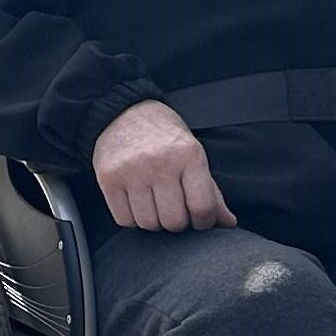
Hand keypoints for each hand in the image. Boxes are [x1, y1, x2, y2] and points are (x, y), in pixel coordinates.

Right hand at [90, 99, 236, 234]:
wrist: (123, 112)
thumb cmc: (164, 137)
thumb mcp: (193, 155)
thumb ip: (210, 191)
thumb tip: (228, 223)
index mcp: (189, 155)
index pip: (202, 208)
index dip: (203, 222)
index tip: (198, 218)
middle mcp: (160, 162)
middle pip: (174, 221)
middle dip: (177, 222)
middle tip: (174, 209)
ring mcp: (131, 171)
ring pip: (148, 224)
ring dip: (154, 221)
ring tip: (154, 204)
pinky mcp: (108, 178)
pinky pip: (124, 219)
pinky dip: (132, 218)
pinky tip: (136, 202)